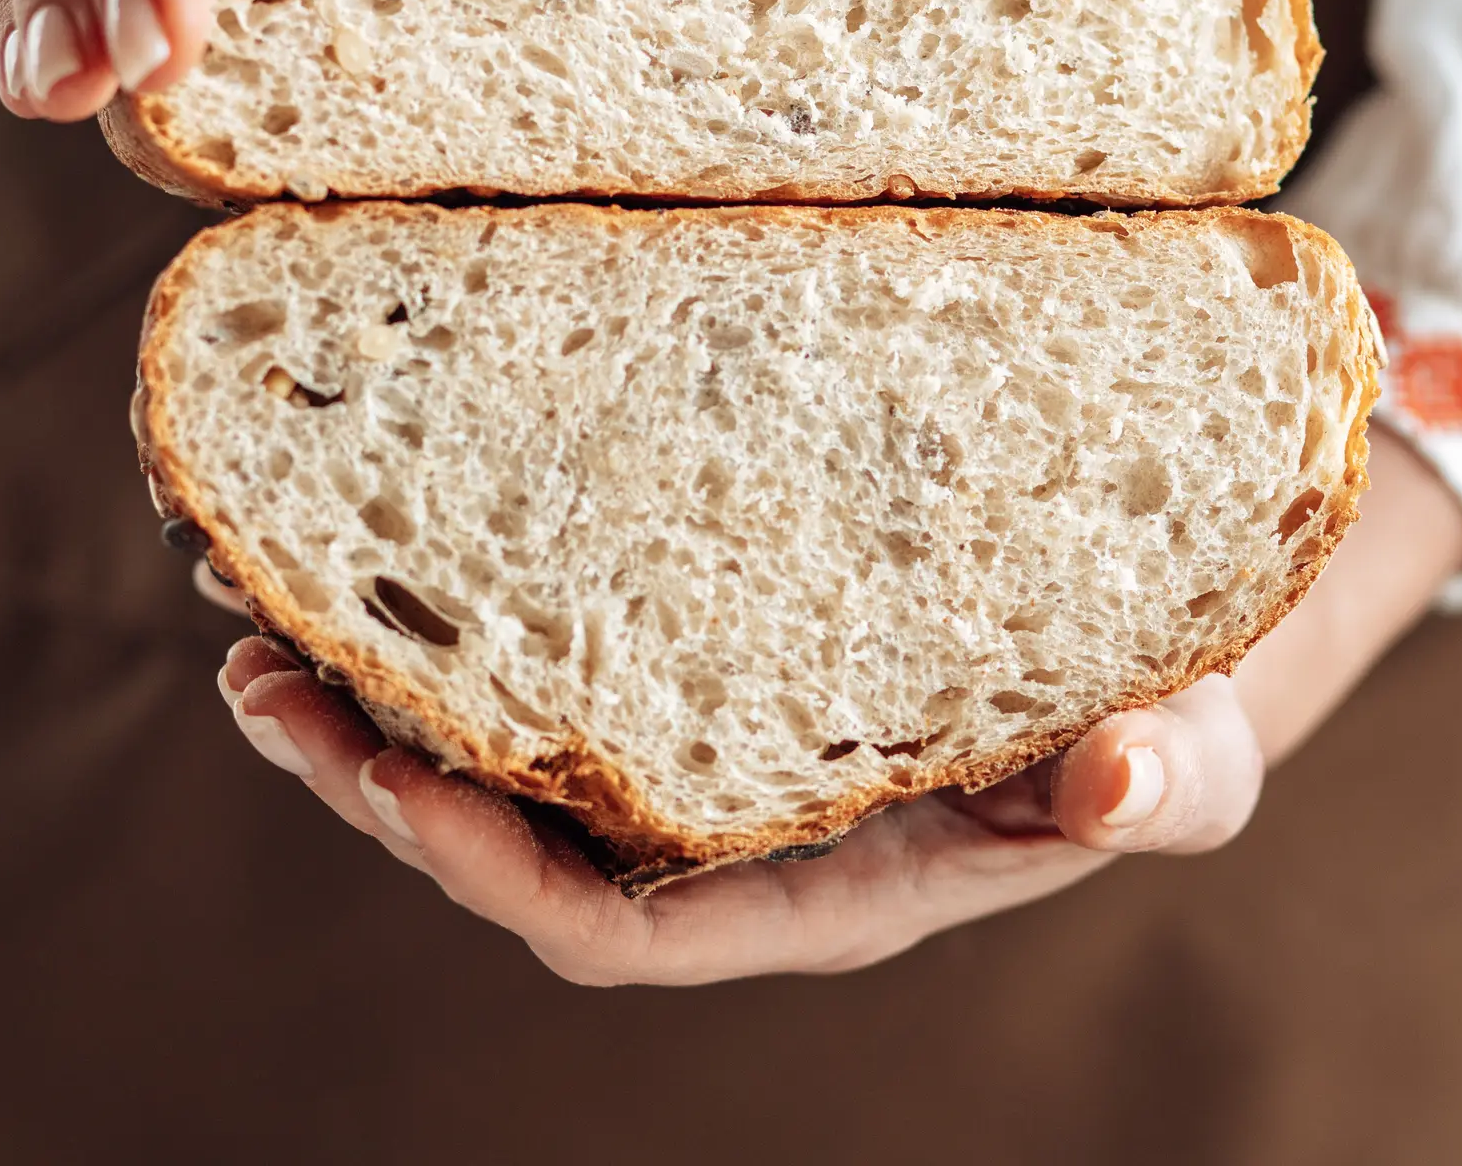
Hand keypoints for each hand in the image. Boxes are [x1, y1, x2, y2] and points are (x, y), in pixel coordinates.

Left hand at [214, 422, 1461, 983]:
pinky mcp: (726, 655)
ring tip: (263, 608)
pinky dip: (469, 622)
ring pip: (521, 756)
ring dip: (387, 698)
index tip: (390, 789)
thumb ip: (1168, 786)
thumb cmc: (1191, 715)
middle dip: (384, 783)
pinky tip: (403, 538)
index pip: (627, 923)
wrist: (1185, 644)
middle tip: (259, 674)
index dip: (495, 871)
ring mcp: (728, 746)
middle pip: (524, 845)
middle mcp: (752, 832)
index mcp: (832, 885)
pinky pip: (566, 666)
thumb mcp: (1202, 754)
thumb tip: (1125, 780)